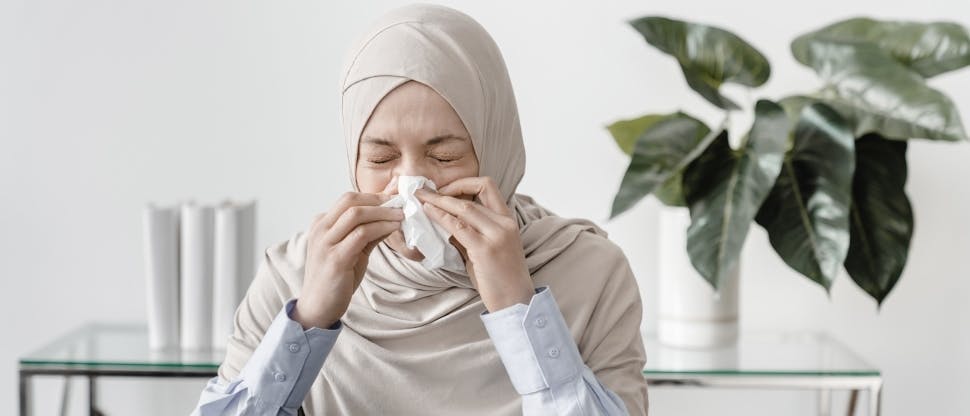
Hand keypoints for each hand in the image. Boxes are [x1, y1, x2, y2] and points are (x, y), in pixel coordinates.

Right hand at [293, 189, 401, 329]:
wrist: (318, 306)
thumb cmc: (335, 278)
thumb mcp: (351, 250)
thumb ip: (367, 233)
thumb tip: (390, 218)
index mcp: (321, 224)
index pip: (348, 199)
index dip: (373, 196)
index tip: (394, 198)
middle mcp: (320, 230)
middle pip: (350, 201)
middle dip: (379, 200)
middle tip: (400, 203)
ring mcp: (325, 243)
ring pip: (356, 215)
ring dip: (383, 212)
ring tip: (401, 215)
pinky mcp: (335, 259)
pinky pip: (361, 235)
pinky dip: (381, 228)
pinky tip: (393, 228)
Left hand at [415, 177, 534, 311]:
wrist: (515, 302)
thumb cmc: (500, 279)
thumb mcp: (487, 249)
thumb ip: (470, 233)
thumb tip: (444, 222)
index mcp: (508, 220)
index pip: (488, 186)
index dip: (463, 182)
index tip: (444, 190)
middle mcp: (505, 223)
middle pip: (475, 191)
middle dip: (445, 188)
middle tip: (424, 190)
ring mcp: (497, 235)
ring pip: (464, 206)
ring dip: (438, 200)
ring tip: (421, 199)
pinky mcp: (485, 249)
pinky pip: (458, 227)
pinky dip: (440, 217)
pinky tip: (428, 213)